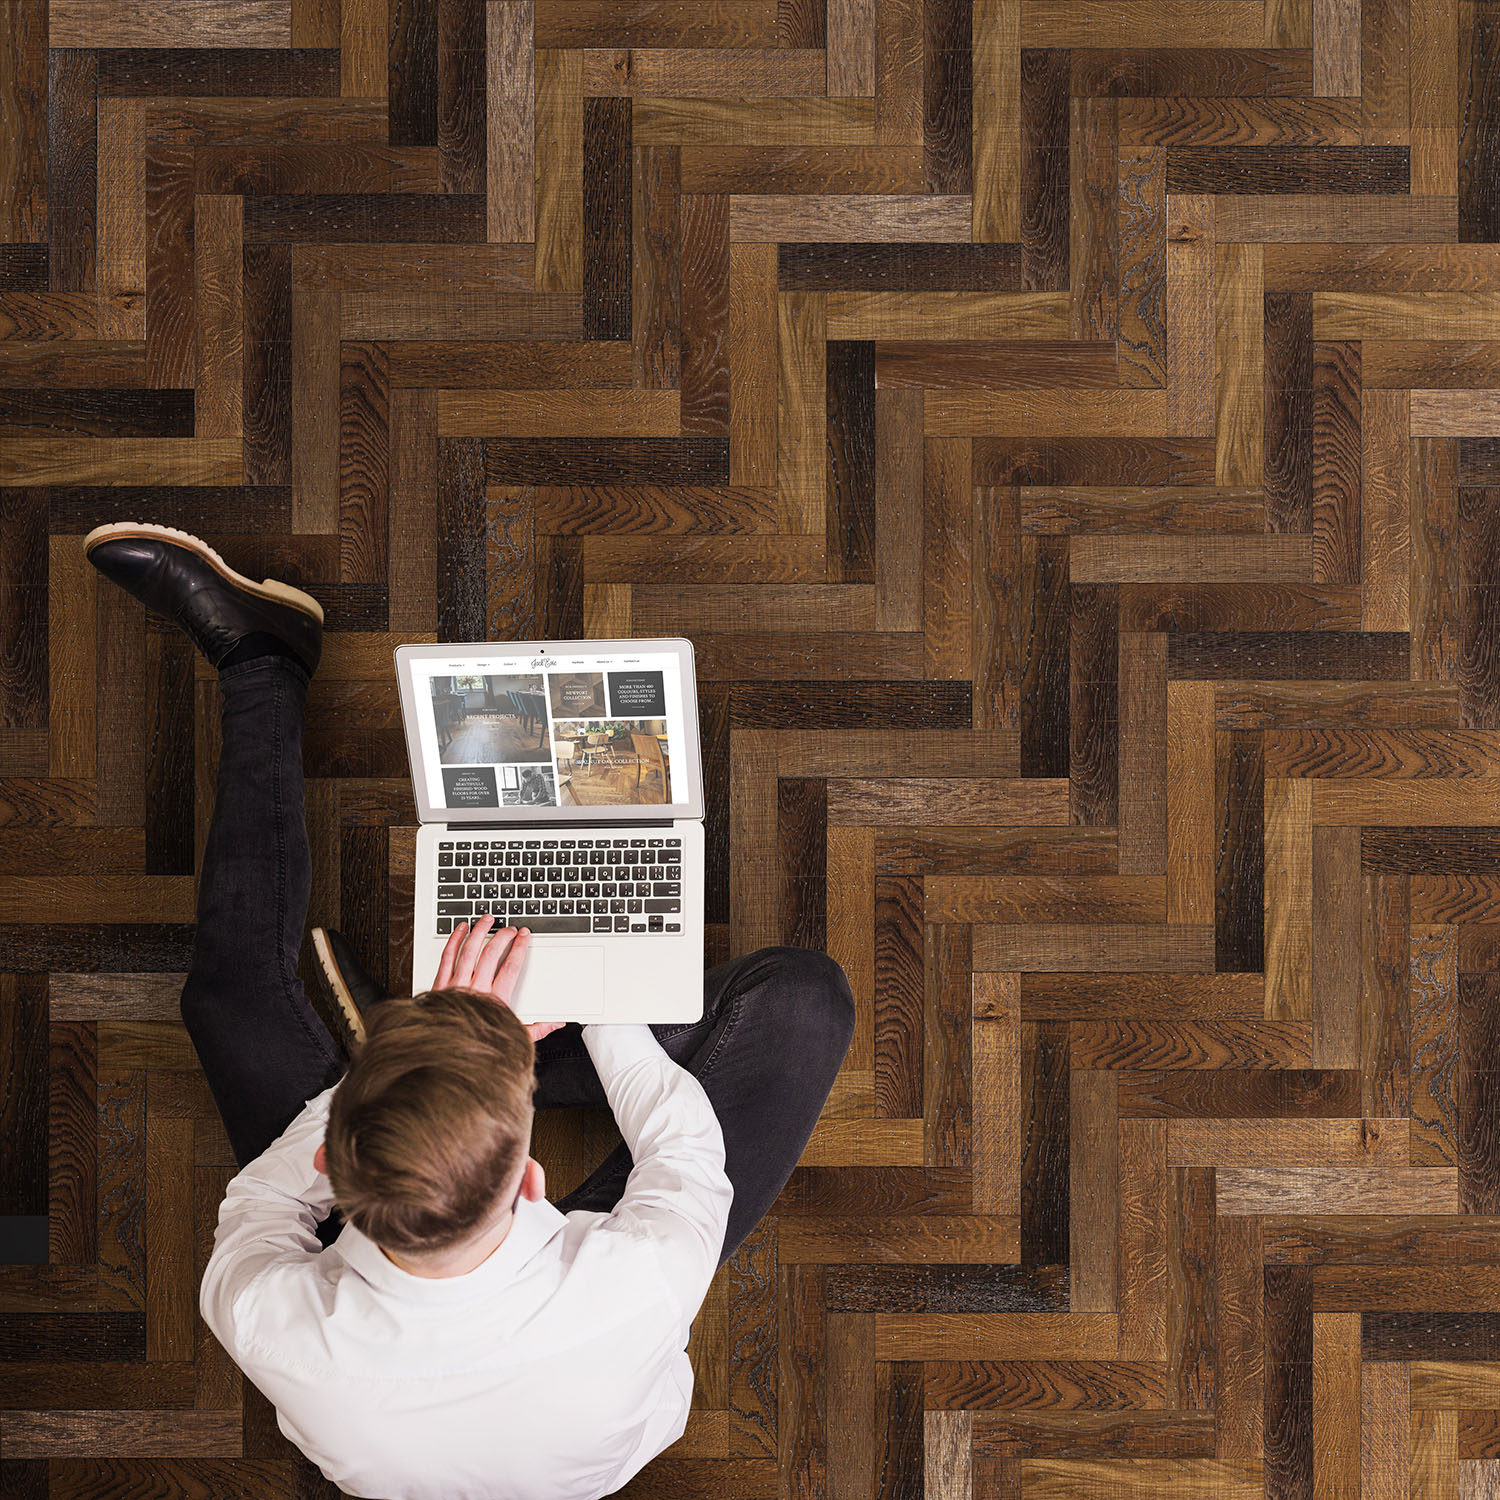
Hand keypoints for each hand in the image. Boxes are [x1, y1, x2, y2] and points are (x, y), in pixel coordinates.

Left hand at [432, 917, 563, 1041]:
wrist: (442, 1058)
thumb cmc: (475, 1050)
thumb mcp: (512, 1040)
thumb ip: (536, 1030)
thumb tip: (556, 1024)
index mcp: (496, 1001)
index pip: (511, 966)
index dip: (520, 947)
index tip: (524, 936)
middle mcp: (476, 990)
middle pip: (492, 954)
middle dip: (503, 937)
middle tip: (510, 929)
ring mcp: (456, 986)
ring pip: (469, 950)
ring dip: (480, 931)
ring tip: (487, 919)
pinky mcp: (439, 986)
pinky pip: (447, 957)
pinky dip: (454, 940)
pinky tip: (461, 930)